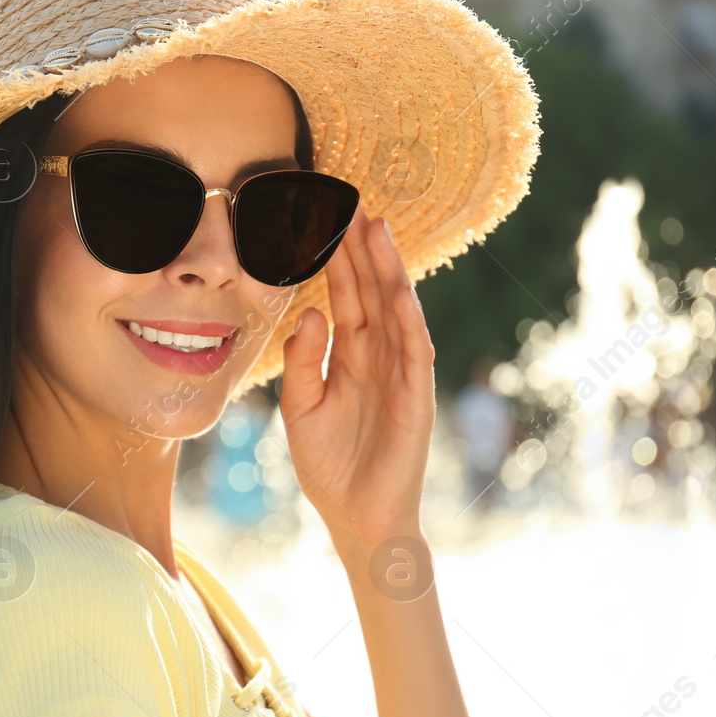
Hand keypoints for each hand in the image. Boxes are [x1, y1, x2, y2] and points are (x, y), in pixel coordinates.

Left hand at [278, 208, 436, 566]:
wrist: (355, 517)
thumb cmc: (328, 464)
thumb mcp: (299, 406)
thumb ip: (301, 359)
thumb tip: (310, 309)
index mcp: (349, 354)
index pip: (345, 293)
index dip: (338, 256)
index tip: (327, 214)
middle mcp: (378, 354)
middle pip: (372, 290)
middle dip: (362, 248)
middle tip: (352, 199)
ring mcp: (400, 372)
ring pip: (396, 309)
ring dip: (388, 270)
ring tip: (377, 228)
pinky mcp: (416, 396)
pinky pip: (413, 350)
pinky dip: (408, 319)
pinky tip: (400, 290)